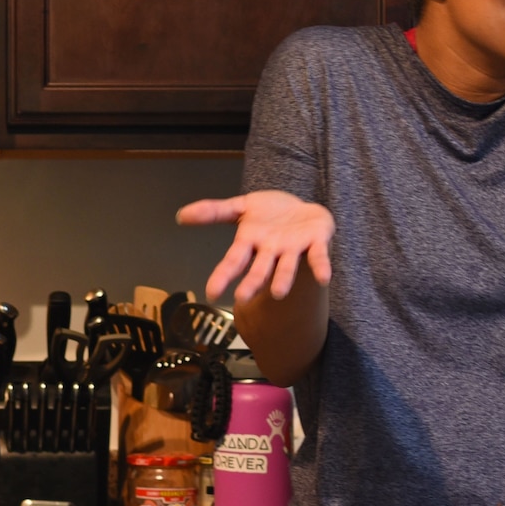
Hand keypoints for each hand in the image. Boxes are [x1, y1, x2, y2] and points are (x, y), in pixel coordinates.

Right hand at [176, 191, 334, 305]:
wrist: (303, 209)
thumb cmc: (270, 212)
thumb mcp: (240, 207)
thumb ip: (213, 212)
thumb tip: (180, 215)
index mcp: (251, 243)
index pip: (233, 261)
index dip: (223, 276)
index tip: (211, 293)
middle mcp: (271, 251)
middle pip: (259, 269)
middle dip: (252, 283)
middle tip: (242, 298)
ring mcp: (293, 249)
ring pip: (287, 267)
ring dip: (283, 279)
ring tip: (278, 293)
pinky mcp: (316, 242)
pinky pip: (318, 256)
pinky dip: (321, 267)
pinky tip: (324, 278)